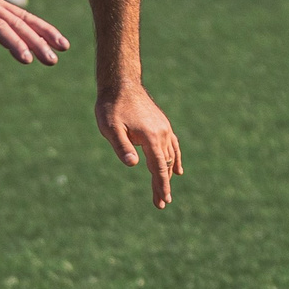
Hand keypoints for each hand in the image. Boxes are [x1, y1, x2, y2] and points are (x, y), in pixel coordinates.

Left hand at [0, 0, 69, 65]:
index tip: (27, 59)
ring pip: (20, 16)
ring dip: (42, 31)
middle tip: (53, 60)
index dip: (14, 43)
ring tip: (62, 46)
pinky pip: (15, 13)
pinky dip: (33, 24)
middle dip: (37, 41)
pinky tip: (46, 35)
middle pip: (15, 21)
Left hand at [99, 84, 181, 207]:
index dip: (161, 185)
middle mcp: (162, 133)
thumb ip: (122, 146)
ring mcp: (164, 128)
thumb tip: (133, 165)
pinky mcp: (162, 124)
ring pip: (170, 156)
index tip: (163, 201)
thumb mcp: (111, 129)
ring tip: (165, 192)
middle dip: (163, 185)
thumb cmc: (111, 107)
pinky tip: (177, 170)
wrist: (121, 84)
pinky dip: (176, 159)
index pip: (159, 167)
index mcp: (151, 137)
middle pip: (166, 165)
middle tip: (162, 203)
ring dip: (168, 174)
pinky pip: (173, 145)